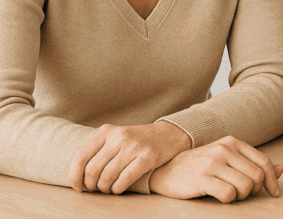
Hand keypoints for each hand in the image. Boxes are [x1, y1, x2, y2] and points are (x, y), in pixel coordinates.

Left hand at [69, 121, 190, 193]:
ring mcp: (134, 146)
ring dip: (104, 188)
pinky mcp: (148, 157)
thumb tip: (77, 177)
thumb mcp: (116, 137)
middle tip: (95, 189)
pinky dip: (117, 189)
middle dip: (91, 185)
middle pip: (93, 169)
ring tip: (107, 189)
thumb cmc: (137, 141)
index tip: (78, 187)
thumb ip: (97, 151)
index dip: (74, 176)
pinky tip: (118, 188)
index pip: (81, 156)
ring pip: (107, 176)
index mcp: (107, 130)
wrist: (169, 135)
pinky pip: (124, 180)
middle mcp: (119, 136)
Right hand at [148, 136, 282, 202]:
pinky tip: (220, 196)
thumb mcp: (228, 159)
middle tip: (242, 193)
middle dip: (254, 190)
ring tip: (230, 194)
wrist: (166, 170)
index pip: (263, 162)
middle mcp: (224, 149)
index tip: (274, 193)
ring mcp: (213, 162)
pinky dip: (228, 199)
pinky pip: (228, 193)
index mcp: (233, 143)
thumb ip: (253, 164)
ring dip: (241, 196)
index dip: (272, 180)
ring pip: (246, 186)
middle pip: (257, 176)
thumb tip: (281, 168)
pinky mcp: (202, 178)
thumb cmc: (201, 166)